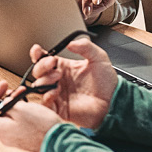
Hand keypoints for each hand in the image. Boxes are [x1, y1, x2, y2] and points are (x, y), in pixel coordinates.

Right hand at [0, 37, 116, 128]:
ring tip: (57, 77)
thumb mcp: (99, 58)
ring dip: (44, 79)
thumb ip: (85, 47)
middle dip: (41, 65)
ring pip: (38, 86)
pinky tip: (55, 91)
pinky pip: (44, 103)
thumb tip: (70, 43)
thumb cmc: (107, 83)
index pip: (44, 59)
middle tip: (52, 63)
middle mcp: (58, 80)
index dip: (37, 54)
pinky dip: (46, 96)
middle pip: (38, 71)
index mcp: (63, 67)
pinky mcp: (59, 108)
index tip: (38, 50)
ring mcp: (57, 94)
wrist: (114, 102)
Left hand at [0, 80, 63, 151]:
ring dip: (8, 101)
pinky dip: (16, 108)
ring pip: (3, 115)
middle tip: (4, 86)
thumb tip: (4, 102)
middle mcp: (3, 135)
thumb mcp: (22, 109)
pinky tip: (24, 100)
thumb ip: (8, 103)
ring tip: (18, 92)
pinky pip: (13, 120)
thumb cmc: (43, 128)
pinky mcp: (22, 135)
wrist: (60, 142)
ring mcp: (13, 135)